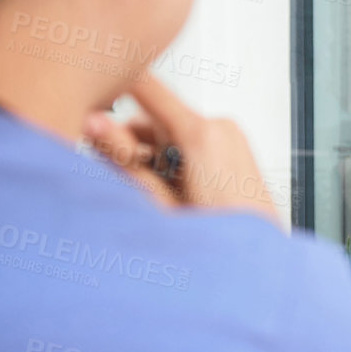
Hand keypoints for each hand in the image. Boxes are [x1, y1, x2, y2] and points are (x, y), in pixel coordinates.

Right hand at [84, 72, 280, 226]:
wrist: (262, 265)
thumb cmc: (216, 243)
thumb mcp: (160, 204)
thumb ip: (124, 160)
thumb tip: (92, 121)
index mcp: (201, 135)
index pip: (145, 86)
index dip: (111, 90)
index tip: (88, 107)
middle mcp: (220, 126)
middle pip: (154, 118)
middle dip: (132, 145)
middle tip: (129, 184)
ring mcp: (231, 135)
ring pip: (171, 132)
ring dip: (154, 156)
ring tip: (162, 198)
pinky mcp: (236, 146)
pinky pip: (192, 140)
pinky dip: (175, 160)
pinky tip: (179, 194)